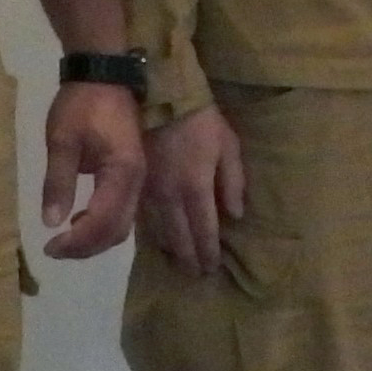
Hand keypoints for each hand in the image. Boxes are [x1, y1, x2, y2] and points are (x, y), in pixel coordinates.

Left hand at [36, 82, 145, 259]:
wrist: (104, 75)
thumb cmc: (81, 105)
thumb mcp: (62, 140)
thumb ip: (58, 182)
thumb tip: (50, 223)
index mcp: (122, 173)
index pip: (102, 222)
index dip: (76, 241)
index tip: (48, 246)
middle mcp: (136, 182)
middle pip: (116, 231)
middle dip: (85, 247)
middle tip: (53, 249)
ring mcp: (137, 181)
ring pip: (121, 226)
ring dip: (93, 240)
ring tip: (63, 239)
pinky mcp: (131, 177)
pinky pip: (121, 213)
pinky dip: (100, 226)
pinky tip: (78, 221)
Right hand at [146, 102, 247, 279]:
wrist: (157, 96)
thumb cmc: (200, 119)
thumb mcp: (228, 144)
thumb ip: (233, 181)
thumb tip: (235, 216)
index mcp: (196, 188)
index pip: (204, 231)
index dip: (208, 252)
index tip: (212, 268)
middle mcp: (171, 197)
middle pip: (180, 237)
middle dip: (190, 258)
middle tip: (197, 274)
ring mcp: (150, 192)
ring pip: (160, 231)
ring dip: (172, 249)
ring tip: (180, 263)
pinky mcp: (136, 184)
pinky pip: (145, 217)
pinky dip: (155, 232)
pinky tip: (160, 239)